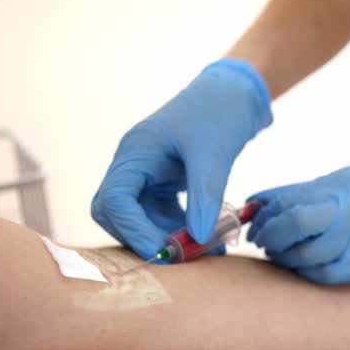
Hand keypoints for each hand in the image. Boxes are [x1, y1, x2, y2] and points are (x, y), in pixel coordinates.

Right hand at [91, 59, 271, 258]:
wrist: (236, 92)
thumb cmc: (220, 111)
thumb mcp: (214, 153)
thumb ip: (204, 196)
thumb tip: (196, 239)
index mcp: (136, 152)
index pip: (114, 199)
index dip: (132, 230)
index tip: (163, 251)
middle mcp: (135, 166)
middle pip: (117, 215)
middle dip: (144, 238)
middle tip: (180, 256)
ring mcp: (148, 176)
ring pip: (141, 220)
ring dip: (167, 239)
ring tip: (204, 251)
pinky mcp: (165, 184)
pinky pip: (163, 217)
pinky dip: (181, 231)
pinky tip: (209, 241)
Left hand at [246, 163, 349, 283]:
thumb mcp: (346, 180)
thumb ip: (304, 192)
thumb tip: (259, 202)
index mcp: (344, 190)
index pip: (290, 205)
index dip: (264, 215)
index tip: (253, 219)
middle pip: (293, 231)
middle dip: (269, 236)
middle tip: (262, 237)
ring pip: (304, 258)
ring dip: (283, 256)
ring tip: (279, 249)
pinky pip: (322, 276)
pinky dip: (304, 271)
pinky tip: (300, 263)